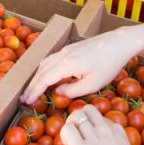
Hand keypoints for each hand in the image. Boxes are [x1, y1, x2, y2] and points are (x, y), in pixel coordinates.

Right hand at [20, 29, 138, 104]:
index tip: (26, 102)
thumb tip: (56, 92)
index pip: (44, 79)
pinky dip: (45, 69)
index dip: (34, 91)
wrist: (119, 43)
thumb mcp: (93, 84)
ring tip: (33, 89)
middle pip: (41, 71)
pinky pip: (52, 59)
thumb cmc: (109, 64)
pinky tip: (47, 77)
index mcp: (67, 64)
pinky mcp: (72, 47)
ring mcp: (66, 49)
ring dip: (37, 76)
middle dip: (31, 85)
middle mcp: (63, 54)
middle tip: (23, 98)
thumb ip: (72, 90)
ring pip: (45, 63)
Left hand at [60, 106, 143, 144]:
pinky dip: (64, 134)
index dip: (92, 126)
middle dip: (79, 118)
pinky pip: (67, 129)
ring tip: (70, 141)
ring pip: (76, 115)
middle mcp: (105, 128)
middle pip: (87, 110)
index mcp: (117, 130)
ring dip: (71, 125)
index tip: (90, 138)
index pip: (100, 118)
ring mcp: (93, 136)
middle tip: (76, 133)